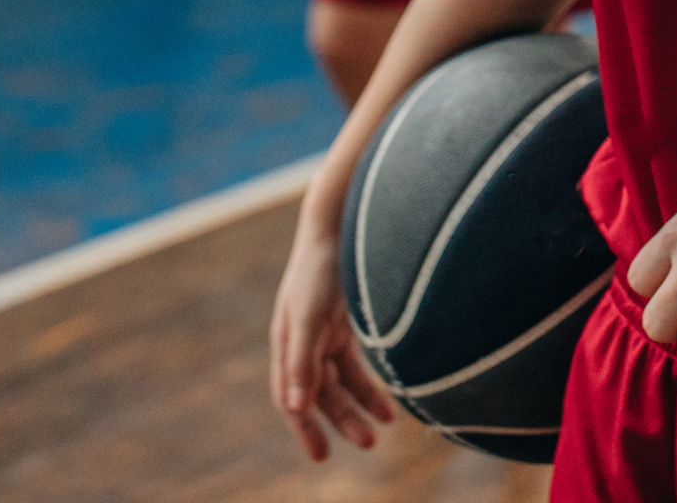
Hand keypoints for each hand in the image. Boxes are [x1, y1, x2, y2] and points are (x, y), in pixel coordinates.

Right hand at [270, 216, 395, 460]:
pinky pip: (355, 362)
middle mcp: (304, 341)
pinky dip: (370, 381)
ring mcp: (325, 330)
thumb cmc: (322, 265)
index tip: (321, 455)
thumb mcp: (312, 313)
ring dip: (361, 404)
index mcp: (288, 342)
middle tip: (368, 445)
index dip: (304, 428)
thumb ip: (304, 359)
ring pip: (341, 380)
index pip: (291, 397)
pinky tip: (389, 398)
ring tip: (387, 426)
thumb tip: (296, 407)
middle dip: (342, 420)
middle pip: (321, 393)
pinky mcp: (346, 320)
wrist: (340, 220)